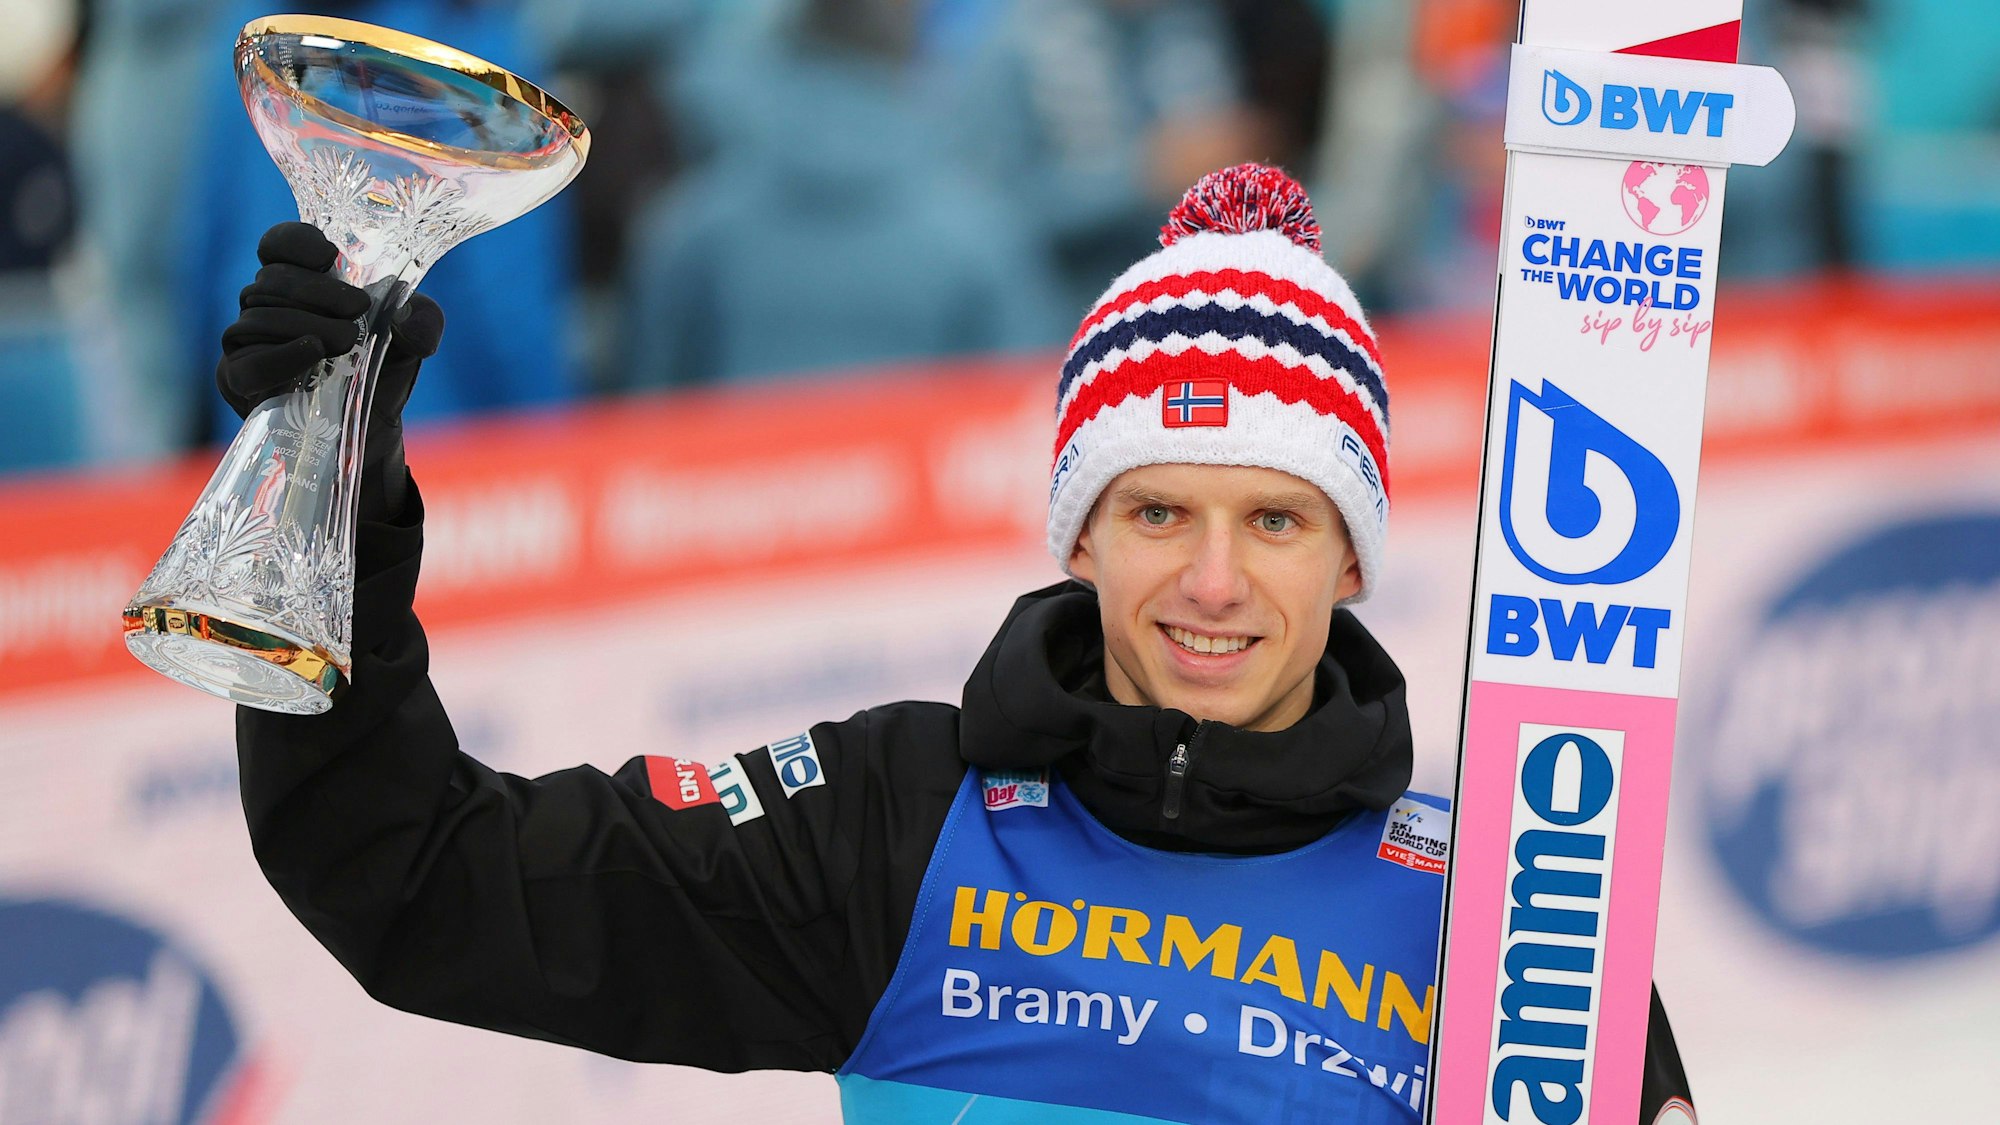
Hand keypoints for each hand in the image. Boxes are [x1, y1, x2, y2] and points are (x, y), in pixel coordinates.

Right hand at [216, 221, 444, 519]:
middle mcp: (266, 304)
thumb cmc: (384, 369)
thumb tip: (405, 316)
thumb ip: (422, 319)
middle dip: (318, 291)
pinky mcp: (237, 378)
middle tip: (357, 312)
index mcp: (301, 280)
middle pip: (272, 279)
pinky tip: (313, 351)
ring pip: (259, 318)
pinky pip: (248, 363)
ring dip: (308, 325)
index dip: (295, 241)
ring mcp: (247, 341)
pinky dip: (282, 356)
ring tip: (347, 343)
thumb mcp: (415, 339)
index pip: (278, 243)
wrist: (375, 427)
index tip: (327, 256)